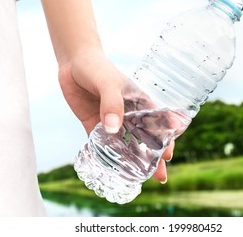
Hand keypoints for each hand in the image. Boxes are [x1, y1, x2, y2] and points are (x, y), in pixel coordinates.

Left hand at [57, 50, 173, 182]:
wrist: (73, 62)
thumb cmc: (98, 67)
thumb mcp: (108, 82)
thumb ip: (112, 104)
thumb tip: (113, 130)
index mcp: (140, 102)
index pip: (158, 123)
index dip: (166, 139)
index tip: (169, 154)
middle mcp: (128, 115)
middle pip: (145, 139)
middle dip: (153, 157)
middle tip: (160, 176)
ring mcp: (111, 121)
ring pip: (125, 145)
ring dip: (132, 161)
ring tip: (139, 179)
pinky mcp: (93, 125)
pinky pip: (101, 145)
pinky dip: (107, 157)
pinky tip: (113, 171)